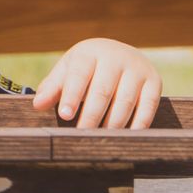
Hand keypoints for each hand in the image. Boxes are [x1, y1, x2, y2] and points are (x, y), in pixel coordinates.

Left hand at [32, 39, 163, 128]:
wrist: (120, 55)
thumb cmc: (86, 69)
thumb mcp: (67, 72)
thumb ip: (52, 88)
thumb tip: (38, 105)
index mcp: (90, 52)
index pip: (80, 74)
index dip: (72, 95)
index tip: (65, 116)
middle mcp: (116, 57)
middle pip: (103, 90)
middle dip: (91, 116)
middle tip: (81, 136)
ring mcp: (138, 69)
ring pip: (125, 101)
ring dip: (112, 124)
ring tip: (100, 140)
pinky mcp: (154, 81)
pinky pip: (148, 106)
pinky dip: (138, 124)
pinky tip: (126, 137)